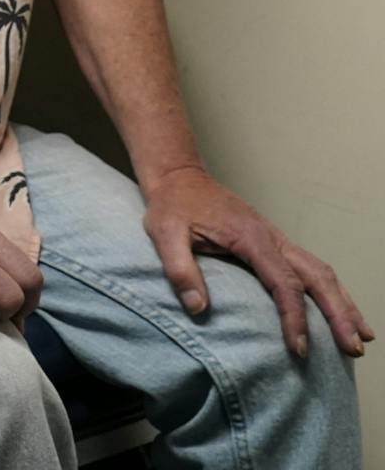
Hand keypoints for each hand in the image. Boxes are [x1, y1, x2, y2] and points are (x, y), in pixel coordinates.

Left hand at [143, 165, 372, 358]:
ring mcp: (277, 239)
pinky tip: (339, 309)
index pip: (283, 283)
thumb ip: (179, 269)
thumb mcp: (163, 234)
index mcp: (251, 237)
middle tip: (354, 348)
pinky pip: (311, 267)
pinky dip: (331, 290)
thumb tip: (198, 309)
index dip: (294, 317)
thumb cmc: (171, 206)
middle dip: (339, 313)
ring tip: (362, 335)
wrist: (178, 176)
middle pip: (317, 277)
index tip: (298, 349)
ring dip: (343, 303)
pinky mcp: (274, 242)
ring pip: (321, 271)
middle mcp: (272, 237)